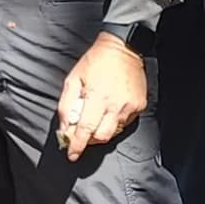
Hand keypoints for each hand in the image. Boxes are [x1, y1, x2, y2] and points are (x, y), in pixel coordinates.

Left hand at [55, 33, 147, 159]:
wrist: (123, 48)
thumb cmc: (95, 61)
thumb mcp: (73, 79)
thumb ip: (66, 105)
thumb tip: (65, 127)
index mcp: (97, 96)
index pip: (86, 129)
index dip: (78, 145)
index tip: (72, 155)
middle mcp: (116, 104)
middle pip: (101, 136)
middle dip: (89, 140)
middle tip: (81, 136)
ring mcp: (130, 106)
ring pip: (114, 131)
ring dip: (101, 130)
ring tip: (95, 118)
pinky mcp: (139, 105)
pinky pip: (124, 122)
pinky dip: (113, 122)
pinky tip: (109, 110)